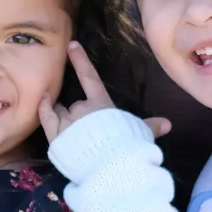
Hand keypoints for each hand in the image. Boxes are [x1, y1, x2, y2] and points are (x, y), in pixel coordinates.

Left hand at [38, 42, 170, 142]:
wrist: (106, 167)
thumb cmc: (125, 147)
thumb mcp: (140, 134)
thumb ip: (150, 126)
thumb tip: (167, 124)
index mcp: (101, 104)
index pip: (90, 77)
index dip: (81, 60)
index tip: (72, 45)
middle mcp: (82, 109)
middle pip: (75, 104)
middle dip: (78, 113)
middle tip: (86, 129)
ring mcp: (67, 121)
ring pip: (61, 111)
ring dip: (62, 115)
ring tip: (70, 128)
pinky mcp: (55, 135)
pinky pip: (46, 116)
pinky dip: (44, 108)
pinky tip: (43, 102)